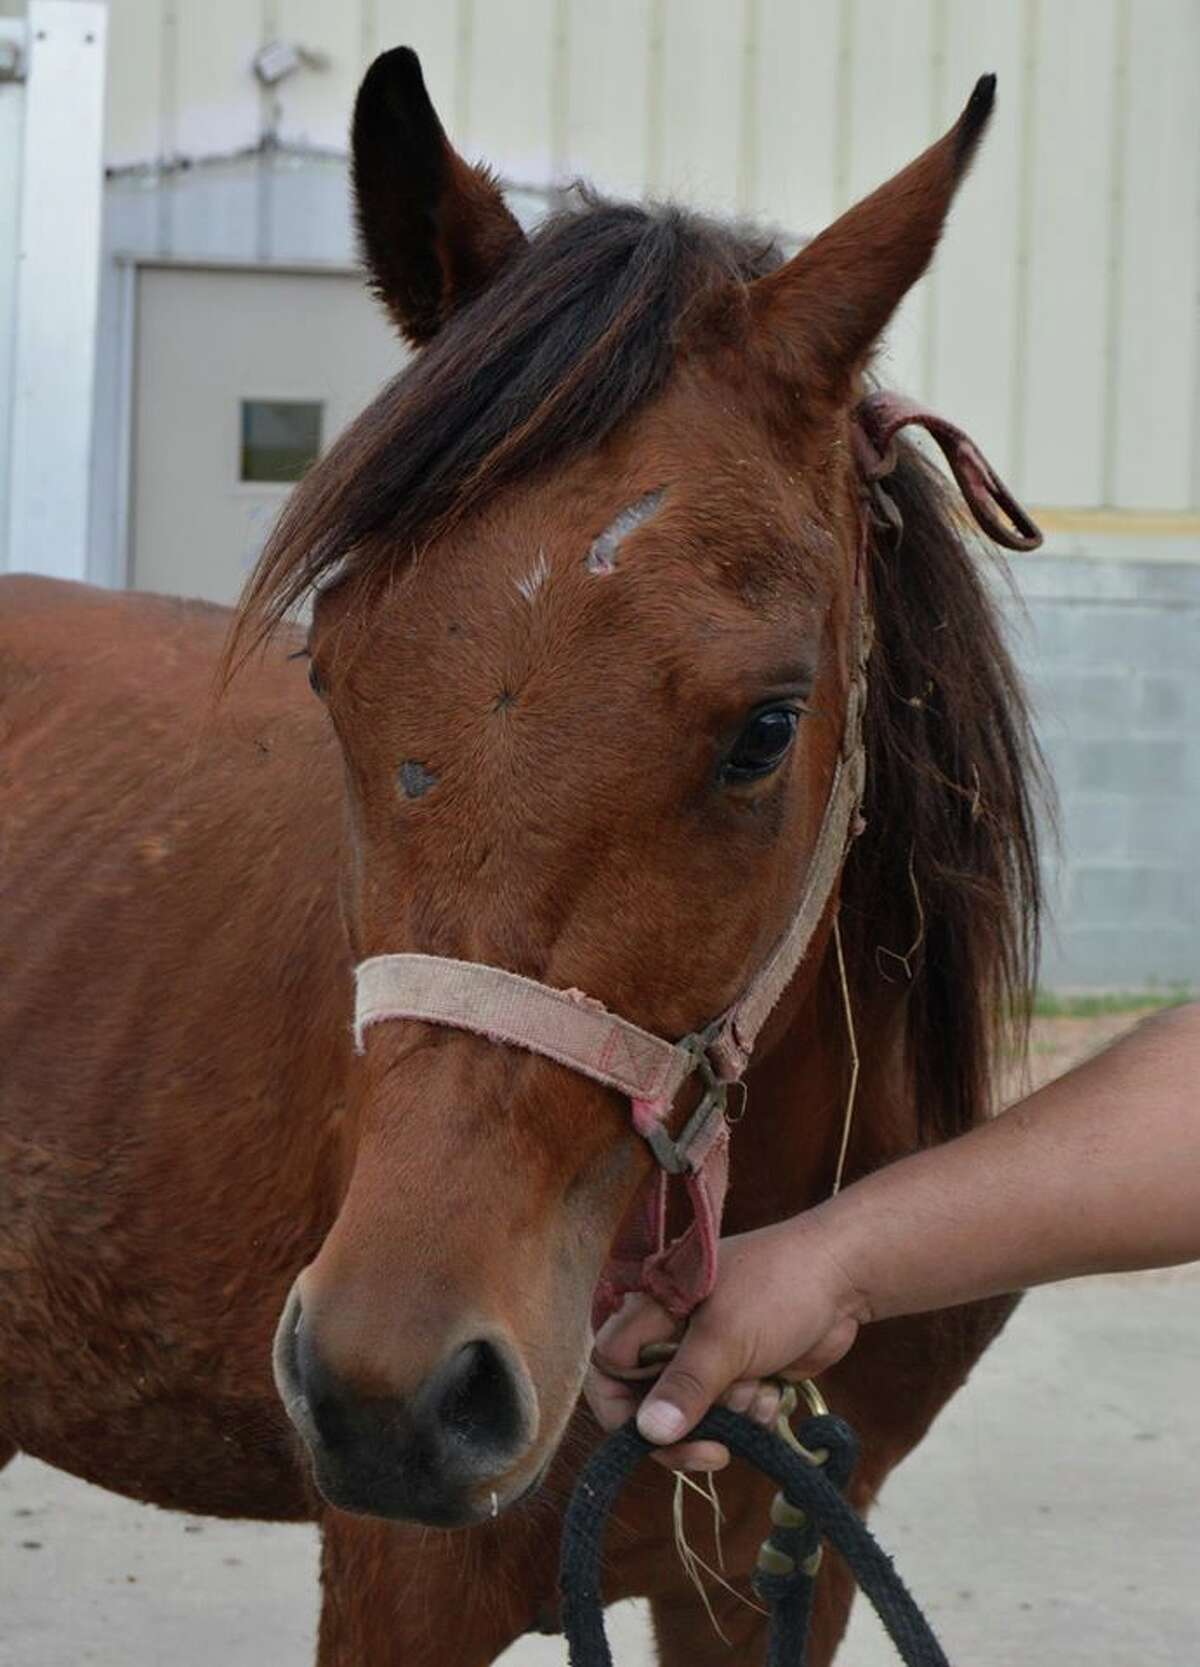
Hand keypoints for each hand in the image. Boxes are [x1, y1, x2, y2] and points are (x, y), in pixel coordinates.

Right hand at [585, 1209, 865, 1469]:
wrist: (844, 1277)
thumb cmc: (777, 1288)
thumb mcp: (726, 1337)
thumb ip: (685, 1386)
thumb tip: (647, 1434)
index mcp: (654, 1308)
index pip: (608, 1366)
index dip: (619, 1407)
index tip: (650, 1438)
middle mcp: (673, 1332)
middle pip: (651, 1401)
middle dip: (687, 1425)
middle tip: (716, 1452)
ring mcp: (710, 1353)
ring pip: (696, 1413)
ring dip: (728, 1415)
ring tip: (758, 1390)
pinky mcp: (742, 1371)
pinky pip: (731, 1413)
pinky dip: (752, 1411)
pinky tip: (775, 1391)